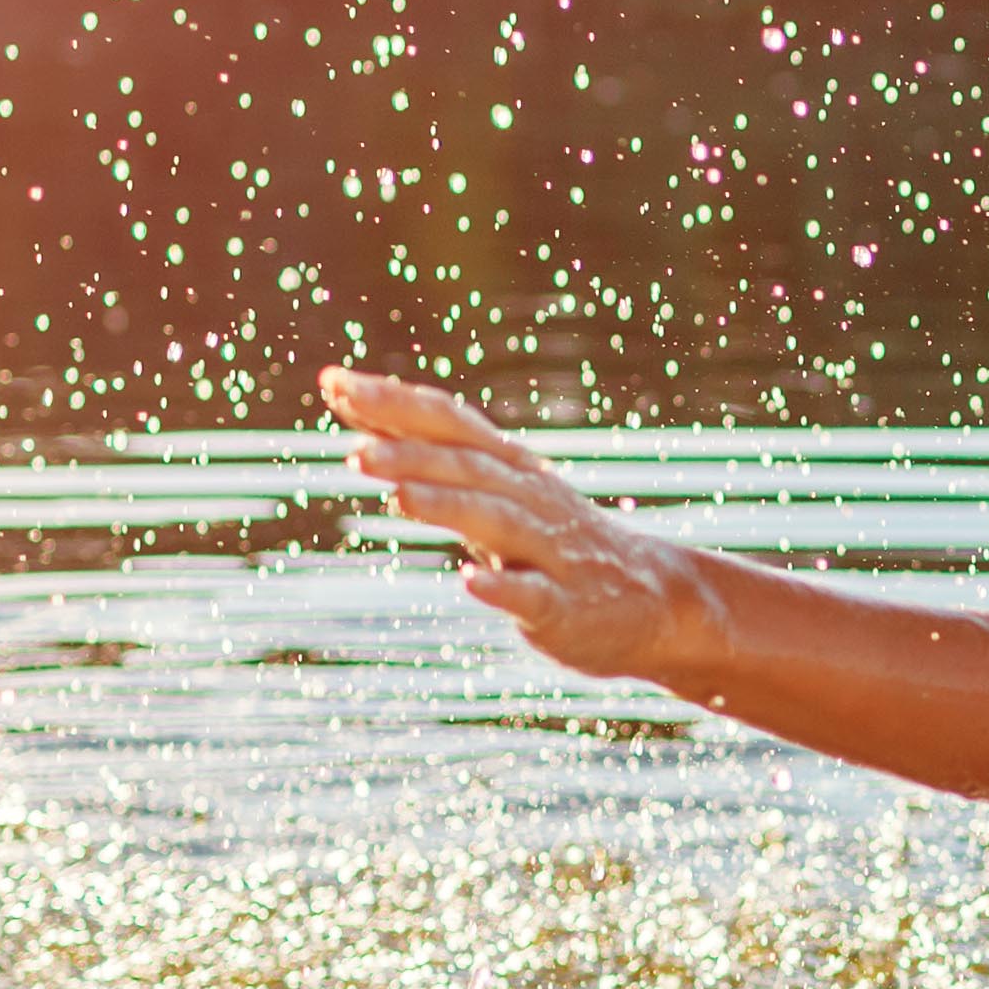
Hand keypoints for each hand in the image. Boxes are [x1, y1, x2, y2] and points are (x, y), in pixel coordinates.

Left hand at [319, 367, 709, 677]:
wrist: (655, 601)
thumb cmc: (557, 543)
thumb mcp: (499, 496)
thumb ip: (437, 464)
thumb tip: (362, 424)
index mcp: (510, 469)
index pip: (448, 421)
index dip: (393, 401)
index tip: (333, 382)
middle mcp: (531, 499)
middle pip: (467, 465)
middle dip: (412, 453)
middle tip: (354, 449)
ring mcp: (552, 552)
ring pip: (497, 520)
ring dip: (447, 505)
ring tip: (397, 497)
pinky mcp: (567, 606)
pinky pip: (533, 595)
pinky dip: (503, 589)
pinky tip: (470, 584)